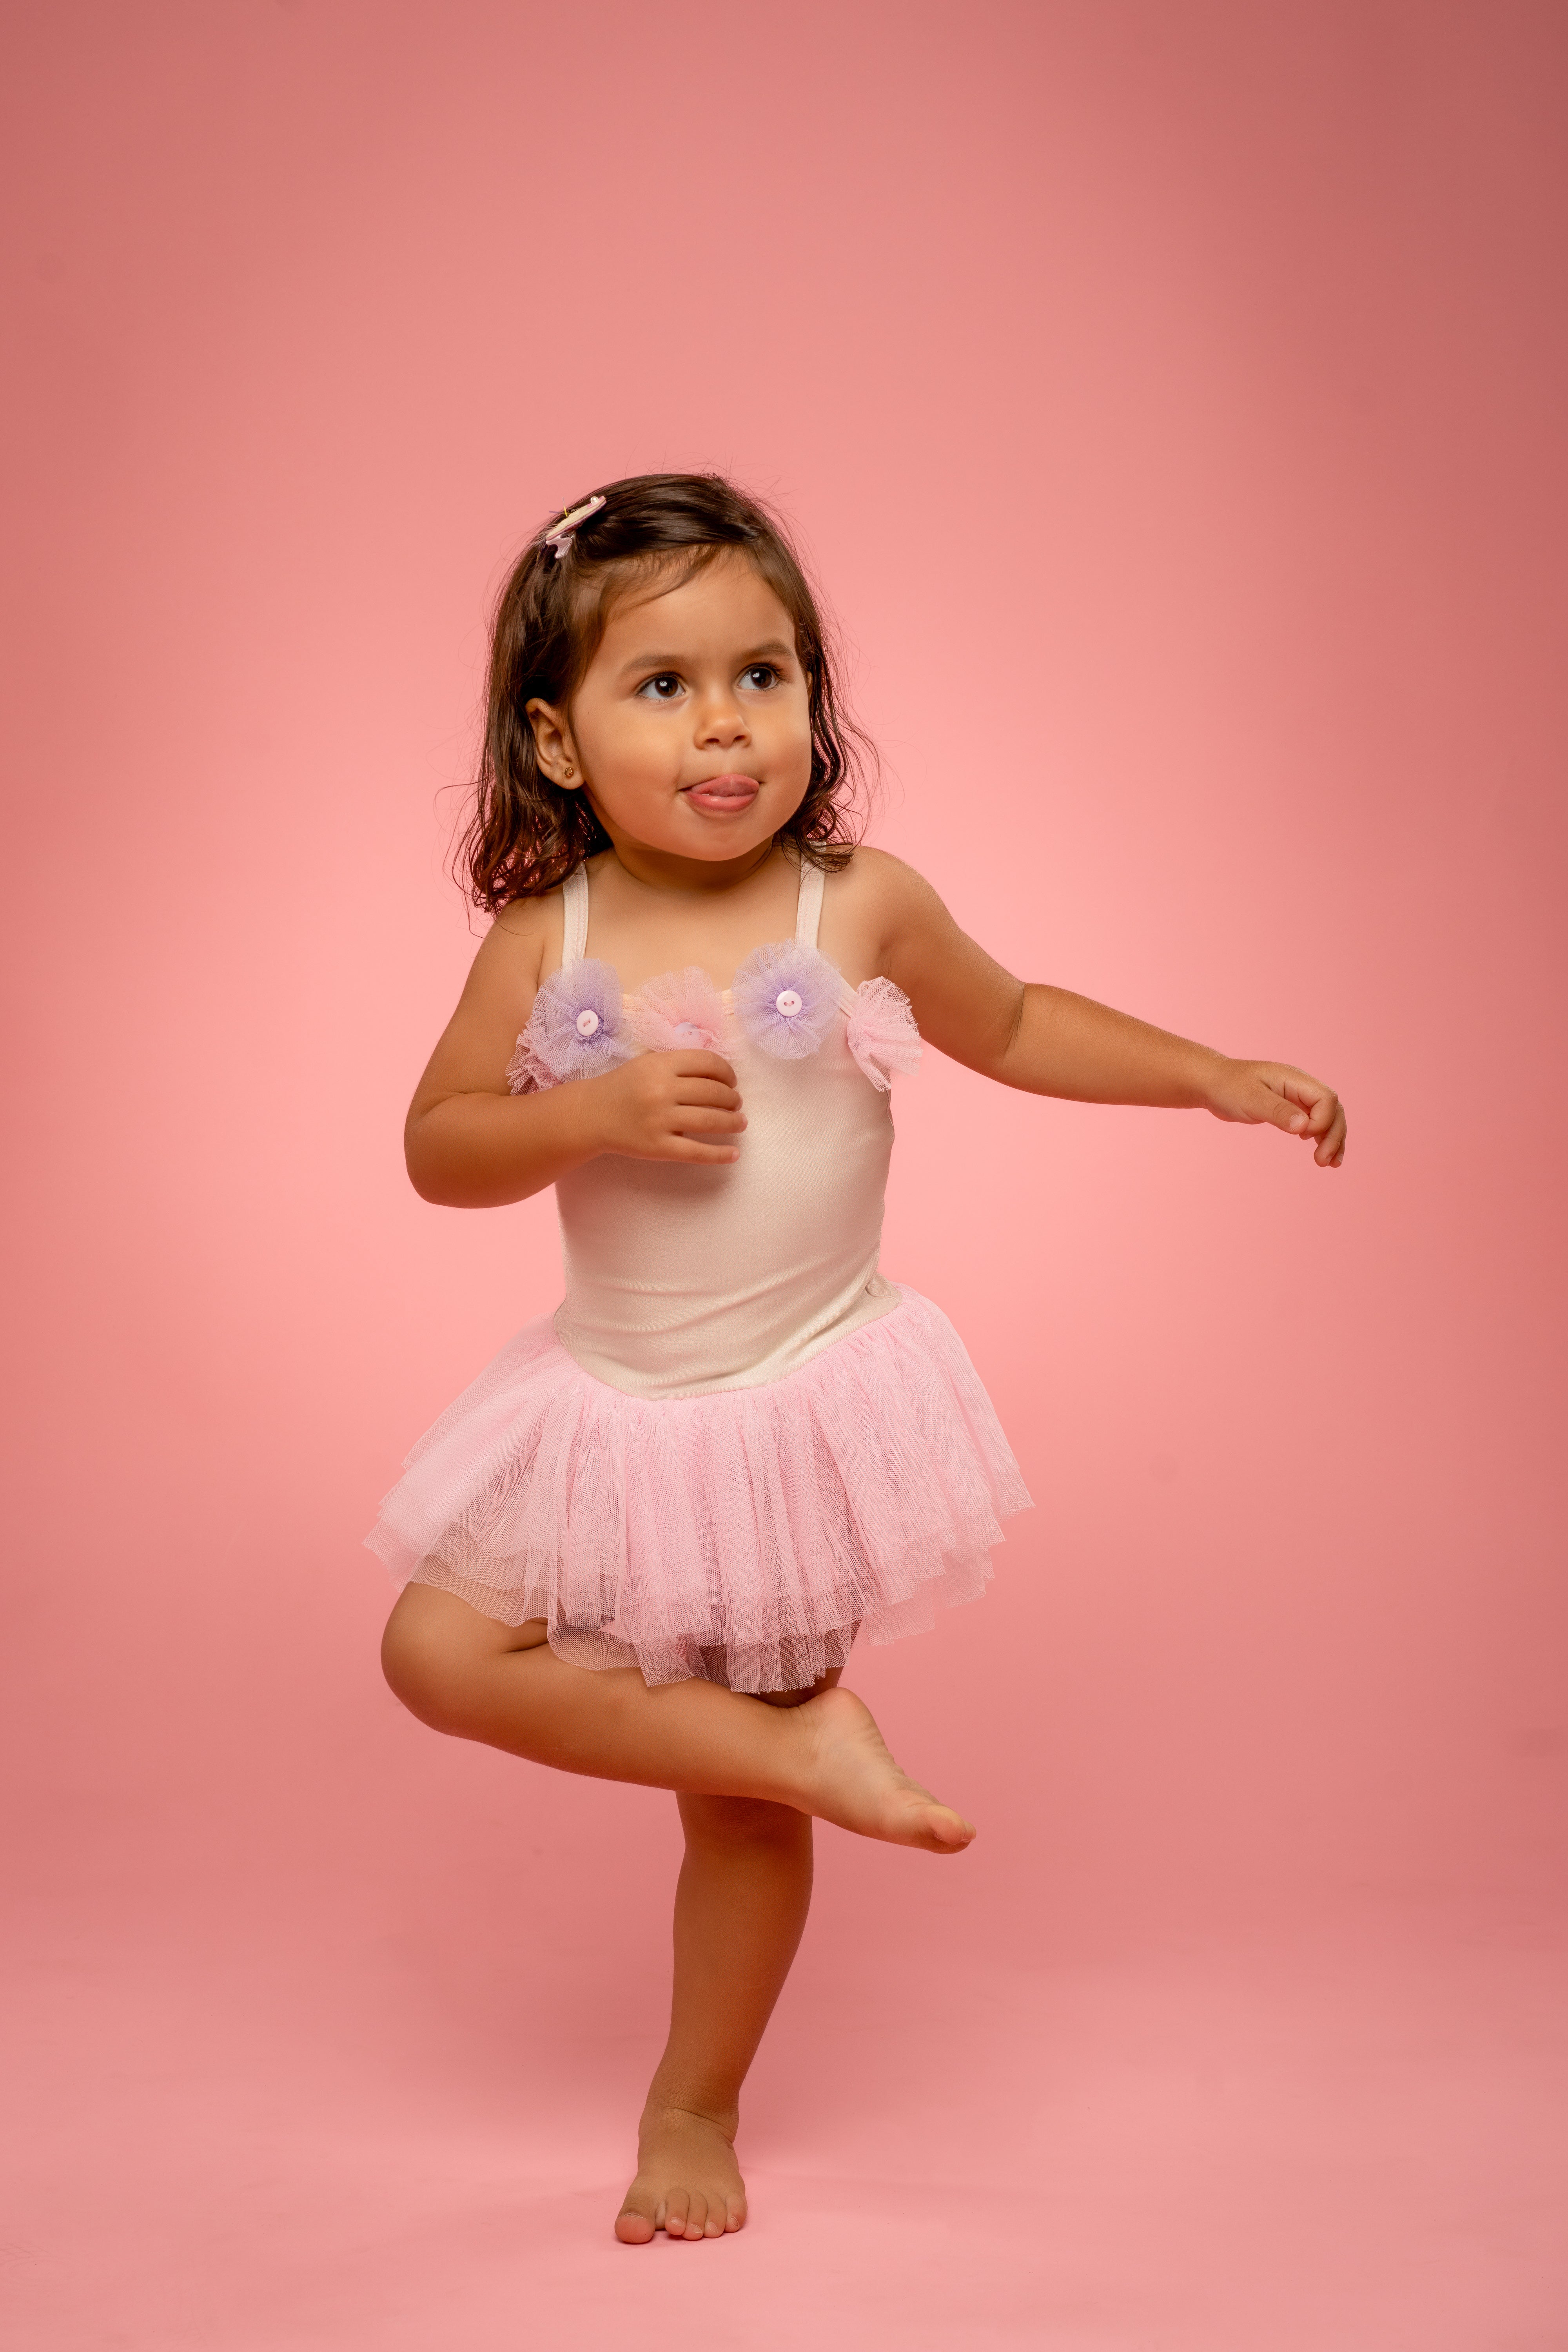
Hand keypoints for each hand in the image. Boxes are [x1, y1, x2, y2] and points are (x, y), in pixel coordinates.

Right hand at [584, 1050, 746, 1165]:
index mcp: (660, 1065)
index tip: (732, 1081)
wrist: (591, 1115)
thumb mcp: (647, 1064)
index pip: (707, 1062)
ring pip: (710, 1121)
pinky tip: (734, 1154)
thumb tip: (719, 1075)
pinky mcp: (658, 1147)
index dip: (727, 1072)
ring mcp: (660, 1120)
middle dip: (732, 1098)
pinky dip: (720, 1154)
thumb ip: (678, 1065)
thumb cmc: (623, 1087)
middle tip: (736, 1103)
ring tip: (740, 1122)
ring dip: (733, 1122)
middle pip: (713, 1091)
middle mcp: (662, 1090)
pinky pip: (697, 1152)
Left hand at [1204, 1059, 1345, 1166]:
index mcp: (1296, 1079)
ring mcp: (1297, 1098)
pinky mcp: (1290, 1109)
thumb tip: (1304, 1127)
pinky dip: (1320, 1137)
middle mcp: (1301, 1087)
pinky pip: (1314, 1122)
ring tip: (1330, 1164)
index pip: (1327, 1099)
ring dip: (1332, 1139)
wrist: (1212, 1084)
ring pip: (1328, 1118)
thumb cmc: (1229, 1087)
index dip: (1323, 1120)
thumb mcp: (1251, 1099)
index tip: (1302, 1136)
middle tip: (1324, 1162)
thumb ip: (1278, 1111)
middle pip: (1334, 1110)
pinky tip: (1319, 1151)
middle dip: (1334, 1136)